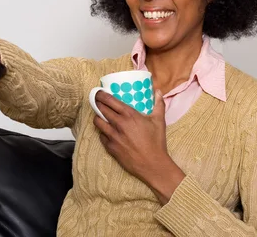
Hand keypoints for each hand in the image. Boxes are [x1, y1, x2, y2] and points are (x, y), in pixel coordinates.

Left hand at [93, 90, 184, 204]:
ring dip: (97, 117)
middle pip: (101, 109)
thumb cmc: (156, 142)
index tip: (99, 92)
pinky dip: (102, 132)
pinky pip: (101, 136)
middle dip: (97, 103)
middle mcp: (119, 124)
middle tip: (97, 101)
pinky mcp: (110, 147)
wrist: (153, 165)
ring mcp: (113, 136)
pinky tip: (106, 131)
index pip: (109, 101)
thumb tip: (158, 91)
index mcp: (129, 115)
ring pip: (97, 122)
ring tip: (100, 115)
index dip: (101, 95)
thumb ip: (159, 104)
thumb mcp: (159, 121)